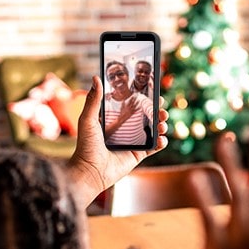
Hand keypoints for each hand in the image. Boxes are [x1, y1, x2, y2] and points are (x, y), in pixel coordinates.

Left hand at [67, 77, 168, 206]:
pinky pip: (153, 148)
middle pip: (146, 117)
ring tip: (163, 123)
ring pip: (152, 131)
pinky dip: (161, 143)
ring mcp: (133, 142)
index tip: (152, 91)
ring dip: (161, 125)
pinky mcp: (138, 155)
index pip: (132, 105)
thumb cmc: (86, 146)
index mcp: (114, 119)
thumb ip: (94, 99)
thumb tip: (96, 77)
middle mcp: (125, 130)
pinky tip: (162, 139)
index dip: (143, 98)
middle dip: (156, 111)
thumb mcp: (88, 119)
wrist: (90, 171)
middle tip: (162, 107)